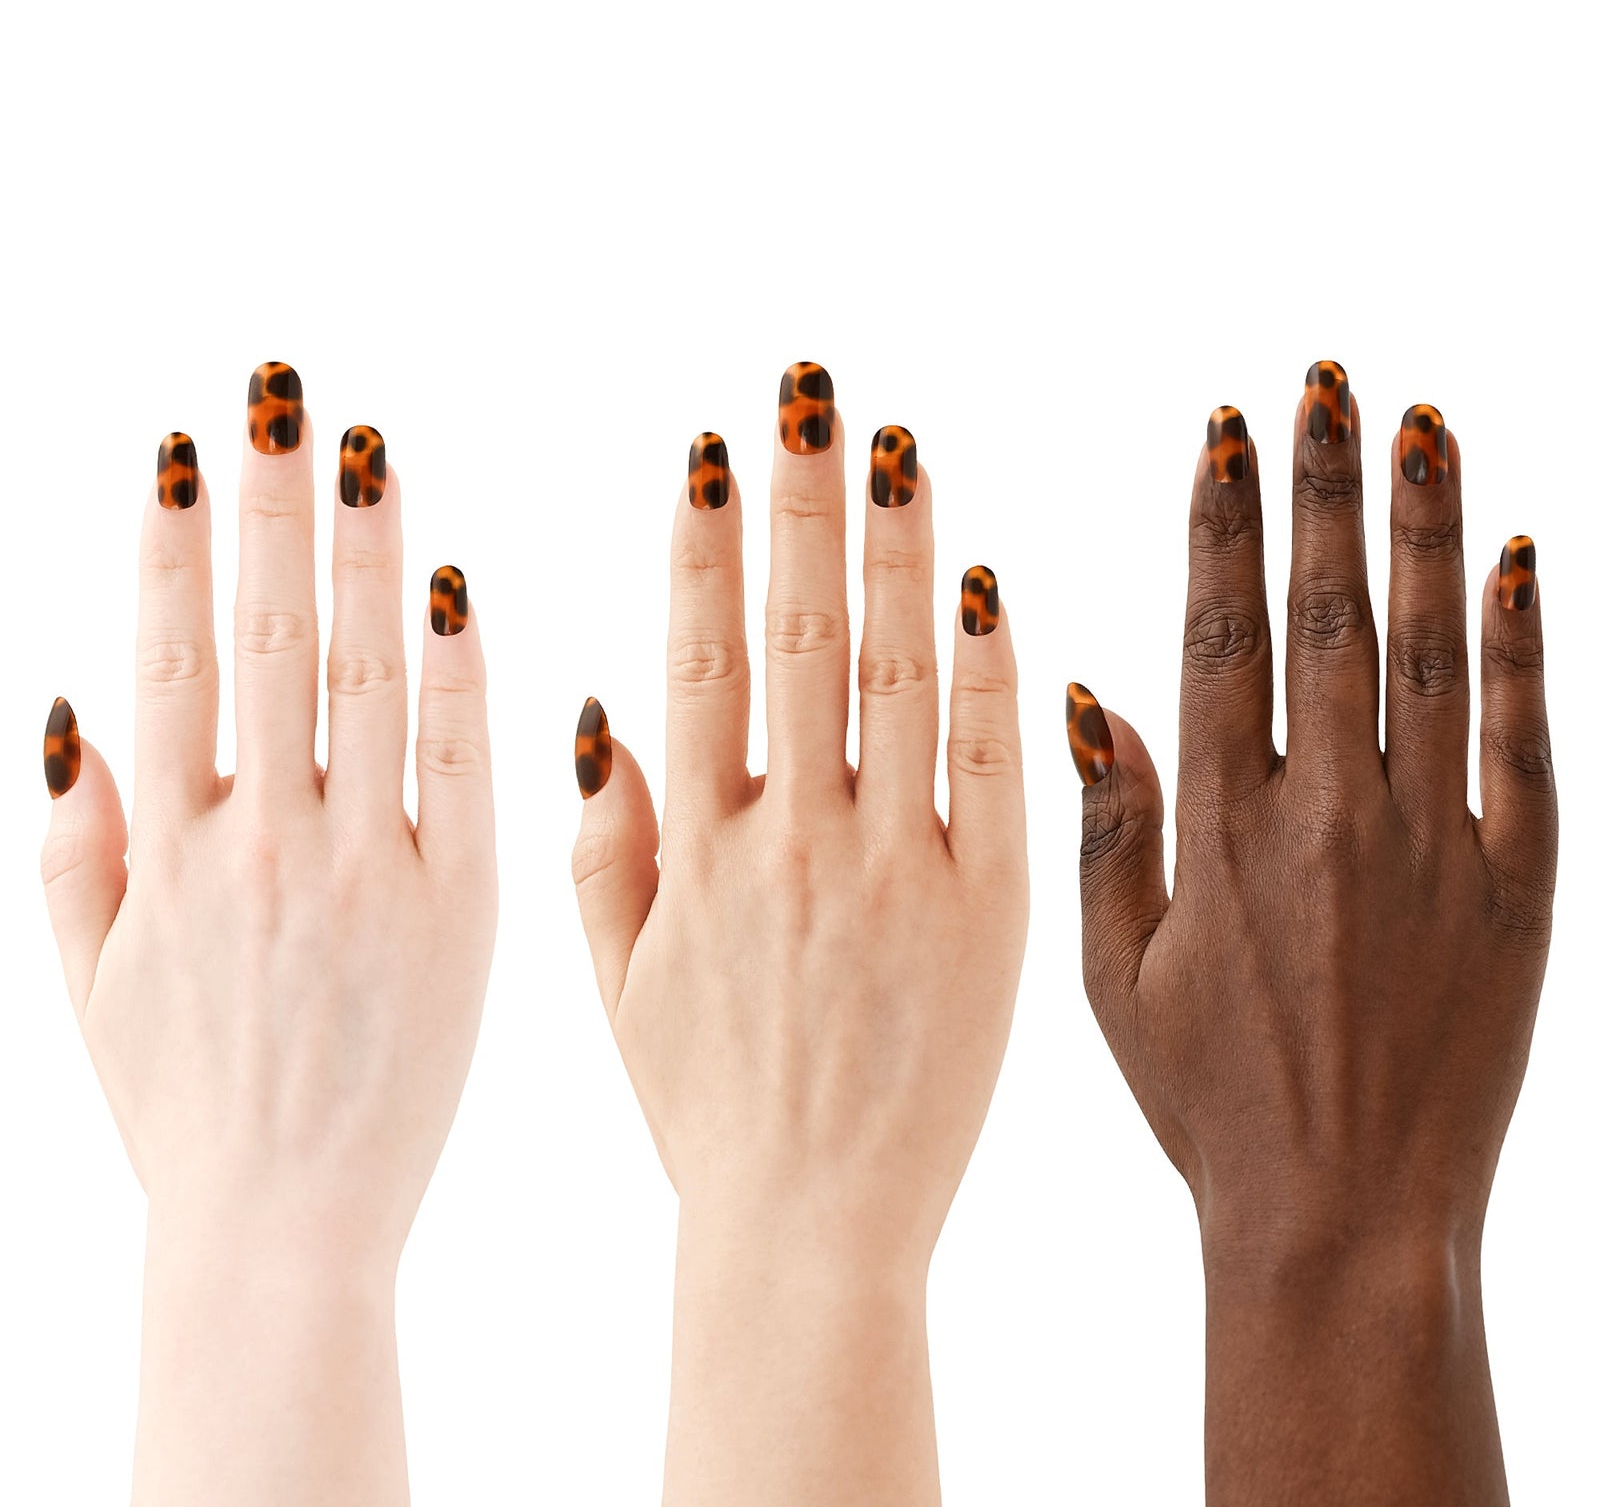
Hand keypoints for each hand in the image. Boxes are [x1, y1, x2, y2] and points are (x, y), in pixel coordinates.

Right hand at [40, 367, 496, 1505]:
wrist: (281, 1232)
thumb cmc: (185, 1107)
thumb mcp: (90, 979)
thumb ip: (72, 842)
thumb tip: (68, 707)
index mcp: (167, 849)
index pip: (171, 658)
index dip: (172, 544)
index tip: (185, 445)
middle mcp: (261, 842)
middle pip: (264, 639)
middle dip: (269, 507)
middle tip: (280, 393)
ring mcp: (366, 870)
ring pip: (363, 680)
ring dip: (363, 554)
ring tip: (364, 449)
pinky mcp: (459, 910)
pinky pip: (461, 769)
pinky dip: (458, 675)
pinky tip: (455, 585)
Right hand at [572, 366, 1028, 1505]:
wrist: (811, 1239)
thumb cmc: (704, 1112)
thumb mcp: (616, 984)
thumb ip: (604, 841)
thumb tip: (601, 705)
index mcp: (696, 851)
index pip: (702, 659)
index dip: (706, 545)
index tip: (716, 447)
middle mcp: (794, 844)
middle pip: (801, 637)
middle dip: (800, 503)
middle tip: (809, 392)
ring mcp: (900, 875)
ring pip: (900, 679)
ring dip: (897, 551)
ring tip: (894, 445)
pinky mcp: (993, 918)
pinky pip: (996, 771)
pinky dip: (993, 672)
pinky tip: (989, 579)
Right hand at [1074, 365, 1554, 1502]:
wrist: (1346, 1220)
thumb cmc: (1208, 1101)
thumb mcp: (1112, 973)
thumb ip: (1106, 826)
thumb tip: (1085, 692)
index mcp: (1223, 832)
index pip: (1224, 636)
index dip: (1227, 524)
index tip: (1229, 430)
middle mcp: (1329, 818)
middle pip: (1330, 614)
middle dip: (1325, 485)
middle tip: (1325, 380)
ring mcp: (1435, 849)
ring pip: (1431, 653)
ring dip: (1425, 529)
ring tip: (1421, 424)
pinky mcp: (1520, 893)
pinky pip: (1527, 744)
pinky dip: (1524, 645)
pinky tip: (1519, 557)